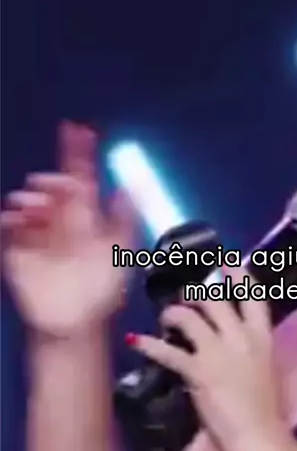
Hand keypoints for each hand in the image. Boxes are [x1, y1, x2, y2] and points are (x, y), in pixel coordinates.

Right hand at [1, 122, 134, 337]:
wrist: (77, 322)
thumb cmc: (101, 289)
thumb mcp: (120, 250)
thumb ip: (126, 217)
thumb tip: (130, 185)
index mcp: (86, 214)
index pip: (81, 175)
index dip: (80, 152)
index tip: (79, 129)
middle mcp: (61, 218)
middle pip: (52, 185)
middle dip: (51, 179)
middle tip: (54, 185)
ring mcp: (38, 233)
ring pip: (28, 202)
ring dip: (31, 198)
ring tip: (38, 207)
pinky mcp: (18, 250)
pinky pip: (9, 226)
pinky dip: (11, 218)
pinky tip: (19, 218)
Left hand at [128, 267, 289, 450]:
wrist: (260, 438)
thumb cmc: (265, 413)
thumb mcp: (263, 372)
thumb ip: (249, 353)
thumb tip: (233, 346)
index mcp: (263, 338)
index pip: (254, 296)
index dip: (239, 276)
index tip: (228, 260)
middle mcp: (241, 338)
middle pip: (216, 299)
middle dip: (197, 291)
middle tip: (184, 288)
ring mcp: (219, 352)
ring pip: (190, 316)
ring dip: (173, 313)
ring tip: (166, 317)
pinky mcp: (198, 371)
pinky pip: (168, 351)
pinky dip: (149, 344)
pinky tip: (135, 341)